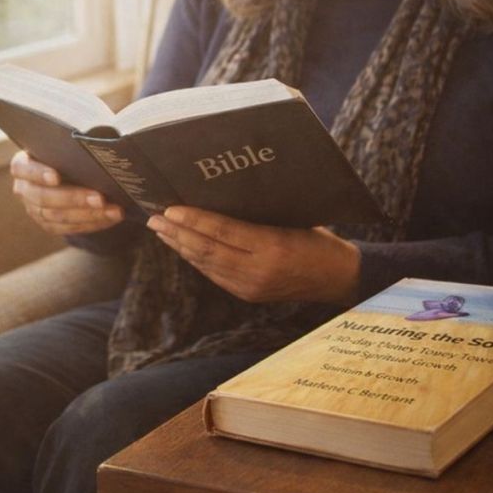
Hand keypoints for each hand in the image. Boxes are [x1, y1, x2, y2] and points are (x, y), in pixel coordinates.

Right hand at [10, 151, 124, 235]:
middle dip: (73, 198)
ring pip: (58, 217)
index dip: (38, 173)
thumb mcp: (65, 142)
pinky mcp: (48, 224)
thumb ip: (73, 141)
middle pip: (44, 198)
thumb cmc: (68, 149)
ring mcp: (34, 209)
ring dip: (88, 215)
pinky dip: (92, 224)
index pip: (23, 168)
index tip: (56, 176)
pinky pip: (69, 229)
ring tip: (112, 210)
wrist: (69, 169)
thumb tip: (100, 132)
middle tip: (99, 198)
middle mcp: (24, 189)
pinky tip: (110, 217)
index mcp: (23, 164)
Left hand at [146, 206, 360, 305]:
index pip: (223, 232)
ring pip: (207, 265)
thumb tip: (219, 198)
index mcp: (273, 246)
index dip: (194, 220)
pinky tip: (183, 248)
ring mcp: (252, 287)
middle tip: (154, 218)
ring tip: (161, 231)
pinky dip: (196, 260)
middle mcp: (258, 271)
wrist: (338, 278)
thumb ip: (258, 215)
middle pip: (208, 250)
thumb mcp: (292, 218)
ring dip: (181, 247)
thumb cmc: (319, 239)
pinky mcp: (249, 295)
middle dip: (177, 233)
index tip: (171, 208)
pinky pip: (215, 275)